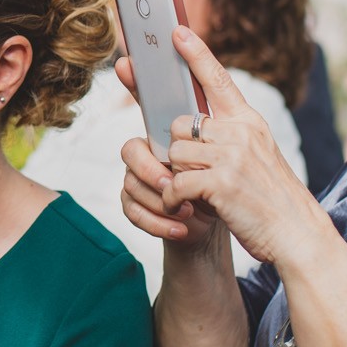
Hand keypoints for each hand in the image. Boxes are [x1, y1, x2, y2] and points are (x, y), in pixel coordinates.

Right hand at [120, 124, 214, 250]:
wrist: (214, 215)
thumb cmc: (214, 183)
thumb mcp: (215, 162)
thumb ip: (207, 139)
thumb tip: (209, 116)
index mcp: (157, 145)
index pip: (138, 142)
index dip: (150, 157)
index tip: (175, 170)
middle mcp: (143, 162)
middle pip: (130, 160)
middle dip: (151, 176)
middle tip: (174, 189)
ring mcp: (136, 185)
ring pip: (131, 188)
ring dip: (160, 204)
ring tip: (188, 212)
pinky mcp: (135, 208)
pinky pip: (134, 214)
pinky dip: (158, 224)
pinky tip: (180, 230)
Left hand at [155, 27, 327, 266]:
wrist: (298, 234)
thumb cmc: (272, 199)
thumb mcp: (258, 155)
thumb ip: (230, 136)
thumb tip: (194, 125)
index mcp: (250, 122)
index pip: (219, 79)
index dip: (195, 54)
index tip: (176, 31)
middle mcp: (241, 132)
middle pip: (180, 124)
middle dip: (180, 150)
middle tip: (197, 174)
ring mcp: (231, 155)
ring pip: (175, 152)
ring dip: (178, 176)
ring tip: (199, 194)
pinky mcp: (220, 182)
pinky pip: (175, 182)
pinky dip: (173, 199)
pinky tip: (186, 209)